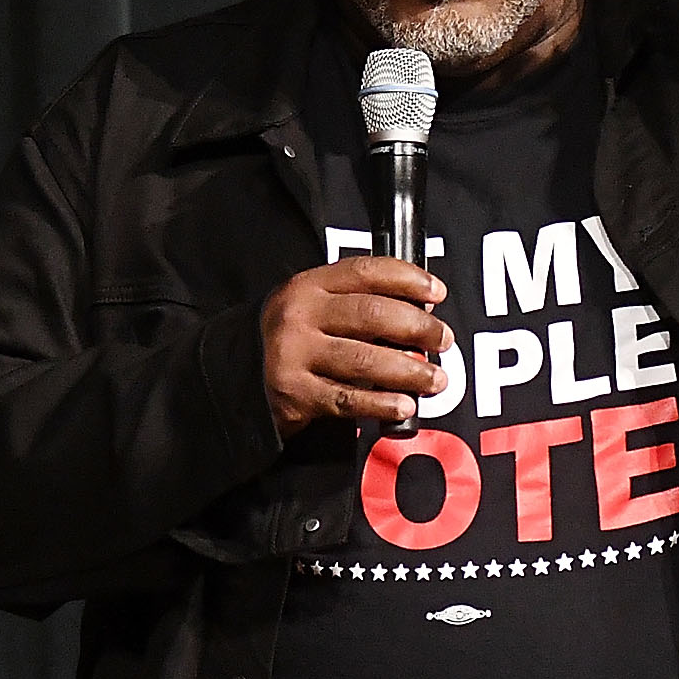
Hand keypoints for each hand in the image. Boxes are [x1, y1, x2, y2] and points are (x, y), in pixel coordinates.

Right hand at [260, 256, 451, 437]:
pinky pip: (348, 399)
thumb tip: (420, 312)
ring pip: (365, 360)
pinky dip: (382, 404)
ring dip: (410, 370)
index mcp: (308, 286)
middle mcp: (299, 316)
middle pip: (372, 314)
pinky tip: (405, 405)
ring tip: (437, 379)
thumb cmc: (291, 339)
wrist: (235, 377)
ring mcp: (294, 355)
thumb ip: (354, 302)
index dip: (408, 279)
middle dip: (418, 327)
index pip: (366, 272)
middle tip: (443, 340)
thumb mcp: (313, 308)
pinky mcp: (295, 394)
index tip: (437, 292)